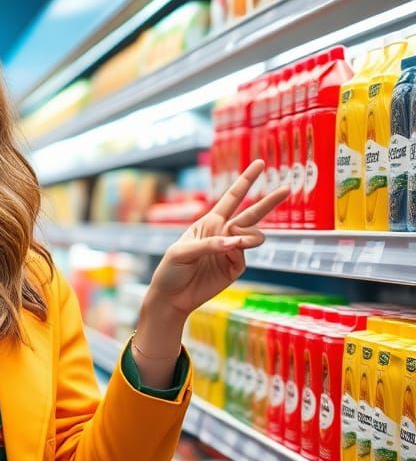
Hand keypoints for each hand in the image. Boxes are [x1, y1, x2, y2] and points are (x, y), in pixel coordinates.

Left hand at [147, 160, 288, 321]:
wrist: (172, 296)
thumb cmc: (171, 269)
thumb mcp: (182, 251)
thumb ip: (209, 244)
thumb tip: (236, 242)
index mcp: (210, 222)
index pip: (232, 197)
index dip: (246, 180)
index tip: (260, 163)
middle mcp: (224, 233)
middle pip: (252, 214)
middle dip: (270, 201)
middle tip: (288, 187)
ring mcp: (231, 251)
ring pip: (254, 237)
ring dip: (248, 237)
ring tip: (235, 244)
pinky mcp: (235, 268)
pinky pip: (244, 257)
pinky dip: (238, 255)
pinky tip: (226, 261)